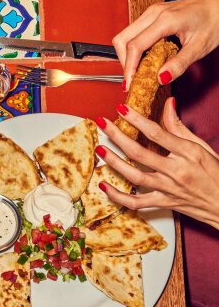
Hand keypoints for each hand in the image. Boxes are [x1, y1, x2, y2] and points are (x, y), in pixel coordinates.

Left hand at [95, 98, 218, 228]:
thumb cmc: (217, 174)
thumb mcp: (202, 147)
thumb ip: (180, 127)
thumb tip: (168, 104)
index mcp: (188, 153)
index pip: (157, 133)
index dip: (137, 119)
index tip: (121, 108)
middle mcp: (177, 171)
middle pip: (140, 153)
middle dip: (117, 136)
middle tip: (102, 123)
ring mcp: (169, 189)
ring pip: (135, 176)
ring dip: (114, 163)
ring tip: (100, 150)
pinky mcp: (165, 203)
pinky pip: (137, 202)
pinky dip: (118, 196)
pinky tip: (104, 187)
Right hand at [112, 0, 218, 87]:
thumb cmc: (215, 21)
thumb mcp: (200, 47)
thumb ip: (179, 64)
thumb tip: (160, 79)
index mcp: (165, 20)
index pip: (135, 46)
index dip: (129, 68)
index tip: (131, 84)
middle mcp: (153, 13)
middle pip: (122, 39)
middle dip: (124, 62)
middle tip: (133, 80)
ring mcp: (151, 12)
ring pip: (125, 35)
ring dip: (128, 55)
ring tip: (140, 71)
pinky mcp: (153, 14)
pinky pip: (135, 32)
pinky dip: (135, 48)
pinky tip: (146, 59)